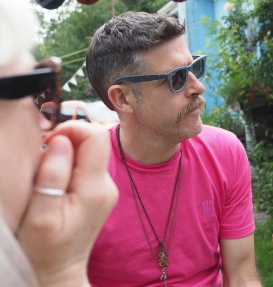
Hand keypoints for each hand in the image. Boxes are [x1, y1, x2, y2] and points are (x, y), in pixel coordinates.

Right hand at [17, 121, 117, 286]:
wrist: (61, 268)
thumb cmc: (45, 247)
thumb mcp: (40, 215)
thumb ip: (52, 175)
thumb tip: (62, 141)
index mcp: (95, 188)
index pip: (96, 136)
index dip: (72, 128)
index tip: (48, 140)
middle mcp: (107, 184)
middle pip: (92, 142)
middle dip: (65, 143)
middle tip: (42, 165)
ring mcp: (106, 187)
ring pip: (87, 153)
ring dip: (65, 157)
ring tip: (46, 181)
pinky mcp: (100, 190)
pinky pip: (86, 165)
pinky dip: (69, 167)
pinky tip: (56, 187)